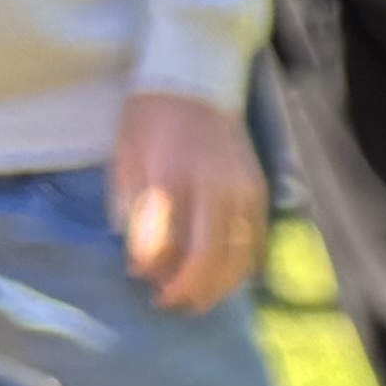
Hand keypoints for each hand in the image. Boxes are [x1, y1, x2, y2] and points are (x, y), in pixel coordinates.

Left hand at [116, 90, 268, 314]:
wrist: (195, 81)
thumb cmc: (149, 120)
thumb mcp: (126, 159)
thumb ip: (134, 212)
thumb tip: (141, 262)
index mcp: (171, 177)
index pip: (165, 241)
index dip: (151, 267)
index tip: (138, 277)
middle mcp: (213, 188)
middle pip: (208, 257)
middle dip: (187, 289)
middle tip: (168, 303)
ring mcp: (242, 192)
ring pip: (238, 256)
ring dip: (217, 286)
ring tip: (196, 299)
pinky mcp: (259, 193)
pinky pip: (255, 243)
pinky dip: (241, 267)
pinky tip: (224, 278)